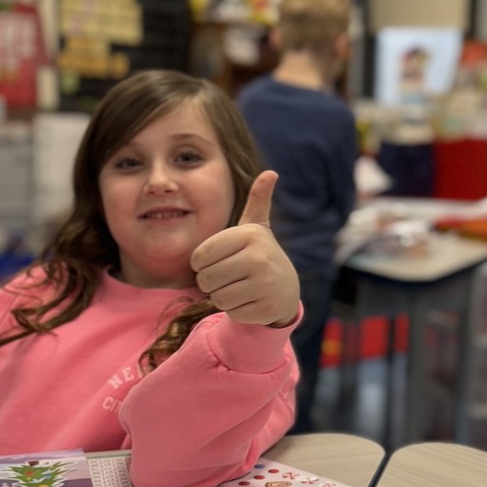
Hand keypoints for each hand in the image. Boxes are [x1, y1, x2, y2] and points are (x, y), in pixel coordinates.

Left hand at [190, 171, 299, 326]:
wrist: (286, 289)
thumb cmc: (259, 255)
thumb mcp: (256, 228)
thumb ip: (258, 201)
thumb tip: (271, 172)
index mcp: (250, 235)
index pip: (199, 256)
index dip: (202, 264)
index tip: (221, 261)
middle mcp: (259, 257)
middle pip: (205, 279)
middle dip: (212, 283)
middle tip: (232, 278)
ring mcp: (265, 284)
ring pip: (217, 298)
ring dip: (223, 297)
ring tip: (242, 289)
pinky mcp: (265, 308)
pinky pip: (232, 313)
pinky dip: (237, 311)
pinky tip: (251, 301)